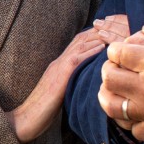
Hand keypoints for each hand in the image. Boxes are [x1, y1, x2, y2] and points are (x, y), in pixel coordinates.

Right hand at [10, 26, 107, 143]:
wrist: (27, 118)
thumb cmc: (43, 111)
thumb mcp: (60, 93)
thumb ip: (71, 84)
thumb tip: (86, 85)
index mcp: (58, 66)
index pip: (78, 44)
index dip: (93, 35)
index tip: (109, 31)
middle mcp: (58, 62)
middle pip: (80, 39)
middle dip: (99, 31)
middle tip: (116, 25)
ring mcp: (58, 67)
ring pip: (80, 44)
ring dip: (98, 36)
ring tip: (114, 31)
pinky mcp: (60, 75)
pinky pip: (77, 58)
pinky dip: (90, 51)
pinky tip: (103, 47)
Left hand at [97, 11, 143, 141]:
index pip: (117, 53)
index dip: (116, 51)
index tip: (121, 53)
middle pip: (109, 78)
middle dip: (109, 70)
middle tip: (115, 70)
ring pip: (112, 107)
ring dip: (109, 97)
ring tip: (113, 92)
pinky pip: (132, 129)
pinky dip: (131, 122)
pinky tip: (134, 114)